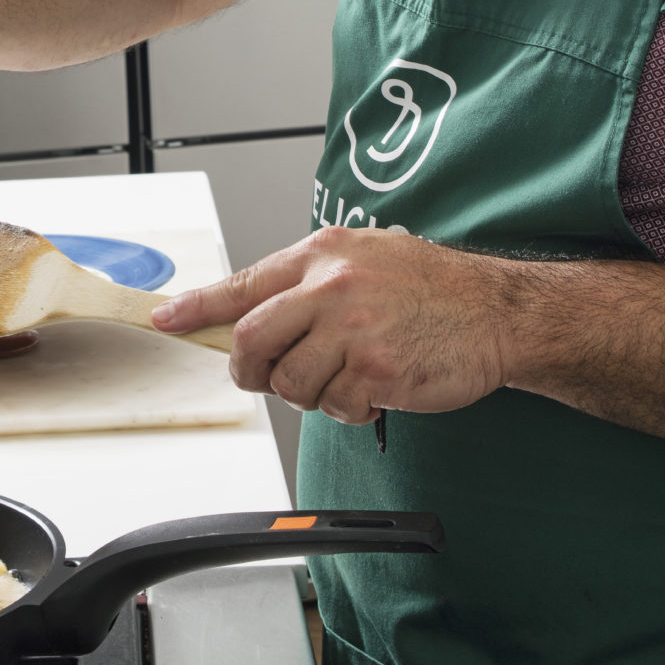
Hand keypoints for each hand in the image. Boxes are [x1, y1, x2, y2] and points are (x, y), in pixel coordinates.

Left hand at [151, 227, 511, 424]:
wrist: (498, 311)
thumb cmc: (434, 288)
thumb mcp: (367, 257)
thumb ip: (312, 281)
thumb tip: (258, 311)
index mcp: (323, 254)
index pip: (243, 283)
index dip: (197, 307)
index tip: (166, 319)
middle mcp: (331, 286)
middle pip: (252, 341)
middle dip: (250, 370)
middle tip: (269, 376)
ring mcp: (352, 328)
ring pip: (290, 382)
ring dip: (311, 393)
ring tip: (347, 376)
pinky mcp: (374, 370)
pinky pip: (334, 407)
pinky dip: (350, 409)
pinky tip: (377, 389)